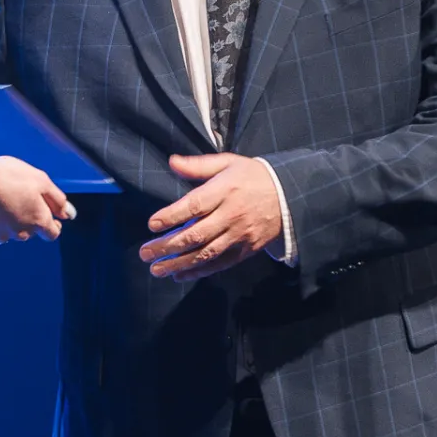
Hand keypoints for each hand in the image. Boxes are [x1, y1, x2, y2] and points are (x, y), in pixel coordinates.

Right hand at [0, 157, 75, 244]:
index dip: (53, 224)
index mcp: (38, 221)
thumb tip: (70, 214)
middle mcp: (22, 234)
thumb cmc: (9, 176)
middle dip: (28, 219)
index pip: (53, 233)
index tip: (47, 214)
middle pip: (31, 232)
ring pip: (10, 232)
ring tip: (0, 203)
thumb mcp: (40, 179)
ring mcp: (1, 236)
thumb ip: (57, 199)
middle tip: (19, 199)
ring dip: (9, 222)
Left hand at [140, 154, 282, 281]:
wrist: (291, 196)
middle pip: (196, 234)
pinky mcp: (247, 250)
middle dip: (168, 246)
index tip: (152, 224)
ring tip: (156, 270)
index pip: (194, 206)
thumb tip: (172, 161)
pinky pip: (220, 263)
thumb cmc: (254, 177)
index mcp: (225, 190)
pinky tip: (180, 275)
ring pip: (206, 253)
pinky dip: (200, 271)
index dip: (172, 216)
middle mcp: (231, 214)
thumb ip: (199, 165)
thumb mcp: (229, 162)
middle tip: (145, 253)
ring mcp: (239, 235)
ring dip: (179, 264)